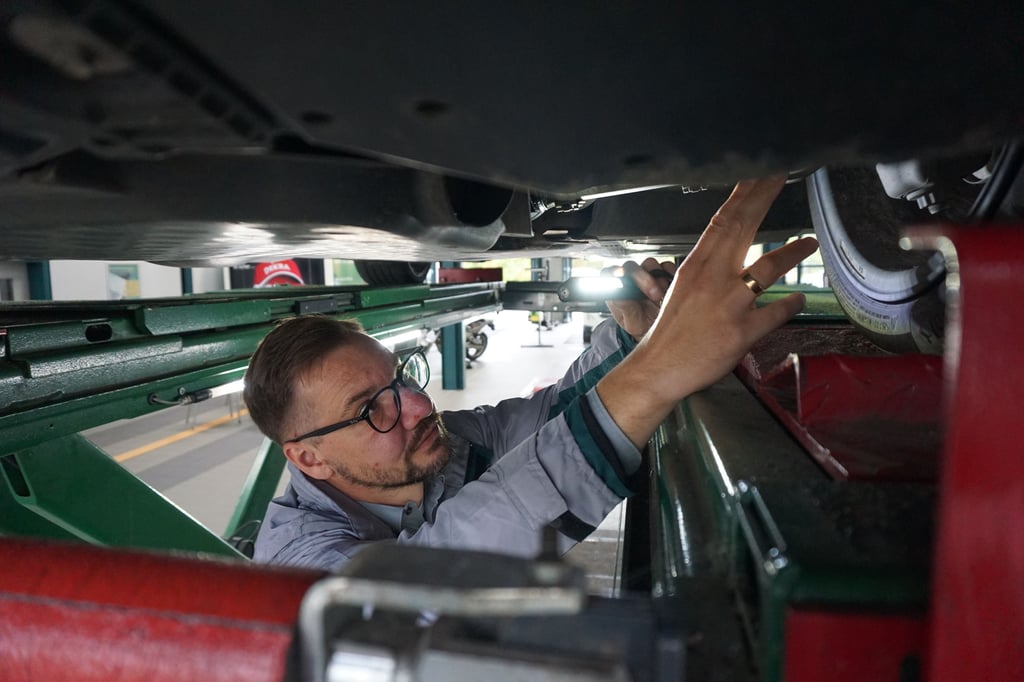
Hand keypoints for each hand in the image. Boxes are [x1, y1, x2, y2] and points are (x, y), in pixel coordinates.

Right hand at [597, 176, 818, 447]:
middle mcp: (712, 278)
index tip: (761, 172)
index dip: (744, 194)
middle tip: (784, 174)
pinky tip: (799, 299)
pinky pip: (776, 313)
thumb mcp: (685, 288)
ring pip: (767, 267)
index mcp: (696, 265)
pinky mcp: (741, 331)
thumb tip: (734, 249)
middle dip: (765, 198)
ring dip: (793, 253)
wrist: (659, 367)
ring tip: (811, 243)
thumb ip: (710, 267)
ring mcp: (728, 304)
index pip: (723, 220)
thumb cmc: (672, 329)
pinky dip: (791, 304)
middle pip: (743, 228)